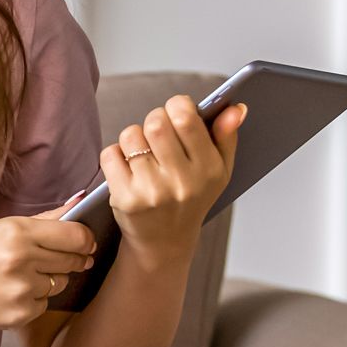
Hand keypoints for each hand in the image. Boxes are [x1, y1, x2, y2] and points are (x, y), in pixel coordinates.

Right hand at [0, 192, 98, 332]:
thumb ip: (43, 219)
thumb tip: (81, 201)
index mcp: (17, 231)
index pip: (76, 236)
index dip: (85, 240)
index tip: (83, 244)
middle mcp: (23, 259)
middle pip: (72, 260)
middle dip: (69, 260)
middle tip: (47, 261)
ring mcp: (22, 289)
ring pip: (58, 283)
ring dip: (46, 281)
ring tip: (16, 278)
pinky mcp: (19, 313)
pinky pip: (43, 304)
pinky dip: (31, 300)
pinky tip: (7, 294)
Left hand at [103, 95, 246, 267]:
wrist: (165, 241)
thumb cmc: (192, 197)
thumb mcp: (219, 171)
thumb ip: (226, 136)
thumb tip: (236, 107)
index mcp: (208, 169)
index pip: (186, 119)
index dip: (177, 105)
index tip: (176, 111)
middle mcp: (181, 181)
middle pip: (155, 123)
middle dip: (154, 119)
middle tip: (158, 131)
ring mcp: (151, 191)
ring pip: (131, 135)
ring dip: (134, 137)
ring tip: (144, 152)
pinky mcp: (125, 198)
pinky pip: (110, 154)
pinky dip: (115, 154)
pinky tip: (128, 167)